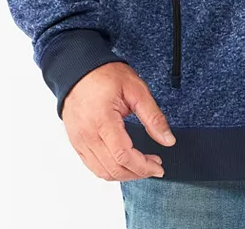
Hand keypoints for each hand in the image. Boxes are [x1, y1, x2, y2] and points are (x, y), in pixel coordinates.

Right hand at [62, 61, 176, 180]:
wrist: (79, 70)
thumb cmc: (105, 75)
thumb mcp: (136, 89)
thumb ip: (153, 116)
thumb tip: (168, 139)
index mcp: (103, 120)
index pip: (124, 155)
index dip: (144, 166)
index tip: (159, 166)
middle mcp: (87, 135)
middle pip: (114, 169)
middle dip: (138, 173)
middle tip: (154, 166)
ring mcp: (79, 141)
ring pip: (102, 172)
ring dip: (124, 174)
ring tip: (141, 165)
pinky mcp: (76, 143)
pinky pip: (92, 166)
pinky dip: (110, 170)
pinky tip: (123, 162)